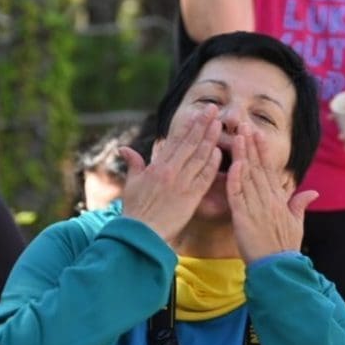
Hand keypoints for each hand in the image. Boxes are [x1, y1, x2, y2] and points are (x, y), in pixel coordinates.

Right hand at [119, 106, 221, 242]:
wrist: (140, 234)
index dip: (188, 126)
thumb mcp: (131, 184)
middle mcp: (170, 171)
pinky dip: (212, 164)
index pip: (175, 141)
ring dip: (210, 139)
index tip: (198, 113)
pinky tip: (220, 152)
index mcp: (156, 166)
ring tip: (219, 124)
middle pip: (190, 143)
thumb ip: (133, 164)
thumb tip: (125, 149)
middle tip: (214, 110)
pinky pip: (203, 177)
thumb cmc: (135, 211)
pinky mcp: (190, 197)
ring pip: (199, 156)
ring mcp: (181, 183)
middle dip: (202, 125)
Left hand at [227, 122, 318, 262]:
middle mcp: (268, 200)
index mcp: (279, 200)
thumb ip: (300, 204)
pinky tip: (233, 163)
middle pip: (258, 167)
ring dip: (242, 154)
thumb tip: (312, 191)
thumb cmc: (286, 249)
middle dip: (251, 145)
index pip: (269, 170)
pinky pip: (238, 195)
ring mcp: (256, 208)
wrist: (279, 269)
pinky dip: (235, 179)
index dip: (262, 151)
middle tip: (244, 124)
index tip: (257, 133)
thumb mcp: (297, 224)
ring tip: (237, 135)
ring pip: (248, 176)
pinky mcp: (243, 218)